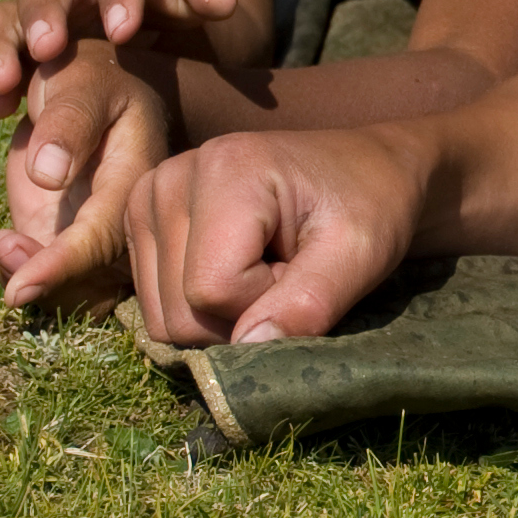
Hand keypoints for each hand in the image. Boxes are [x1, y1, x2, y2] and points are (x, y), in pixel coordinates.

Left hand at [0, 40, 172, 313]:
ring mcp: (100, 235)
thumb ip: (69, 122)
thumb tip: (46, 173)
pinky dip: (23, 275)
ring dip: (34, 285)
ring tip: (2, 244)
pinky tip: (4, 244)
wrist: (98, 92)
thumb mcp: (85, 84)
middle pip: (98, 283)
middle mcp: (126, 219)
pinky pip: (56, 283)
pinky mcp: (74, 242)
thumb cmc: (92, 80)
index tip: (18, 291)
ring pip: (77, 294)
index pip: (105, 238)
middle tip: (2, 245)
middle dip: (48, 284)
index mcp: (137, 181)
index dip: (63, 268)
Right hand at [124, 120, 435, 350]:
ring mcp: (150, 200)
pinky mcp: (145, 224)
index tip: (307, 265)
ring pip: (164, 317)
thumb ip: (307, 303)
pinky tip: (243, 267)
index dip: (268, 301)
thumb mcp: (361, 252)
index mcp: (224, 168)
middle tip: (290, 268)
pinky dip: (206, 305)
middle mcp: (169, 176)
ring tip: (269, 265)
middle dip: (243, 312)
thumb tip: (246, 348)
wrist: (370, 173)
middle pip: (179, 311)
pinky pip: (158, 308)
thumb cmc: (372, 205)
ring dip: (225, 311)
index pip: (212, 290)